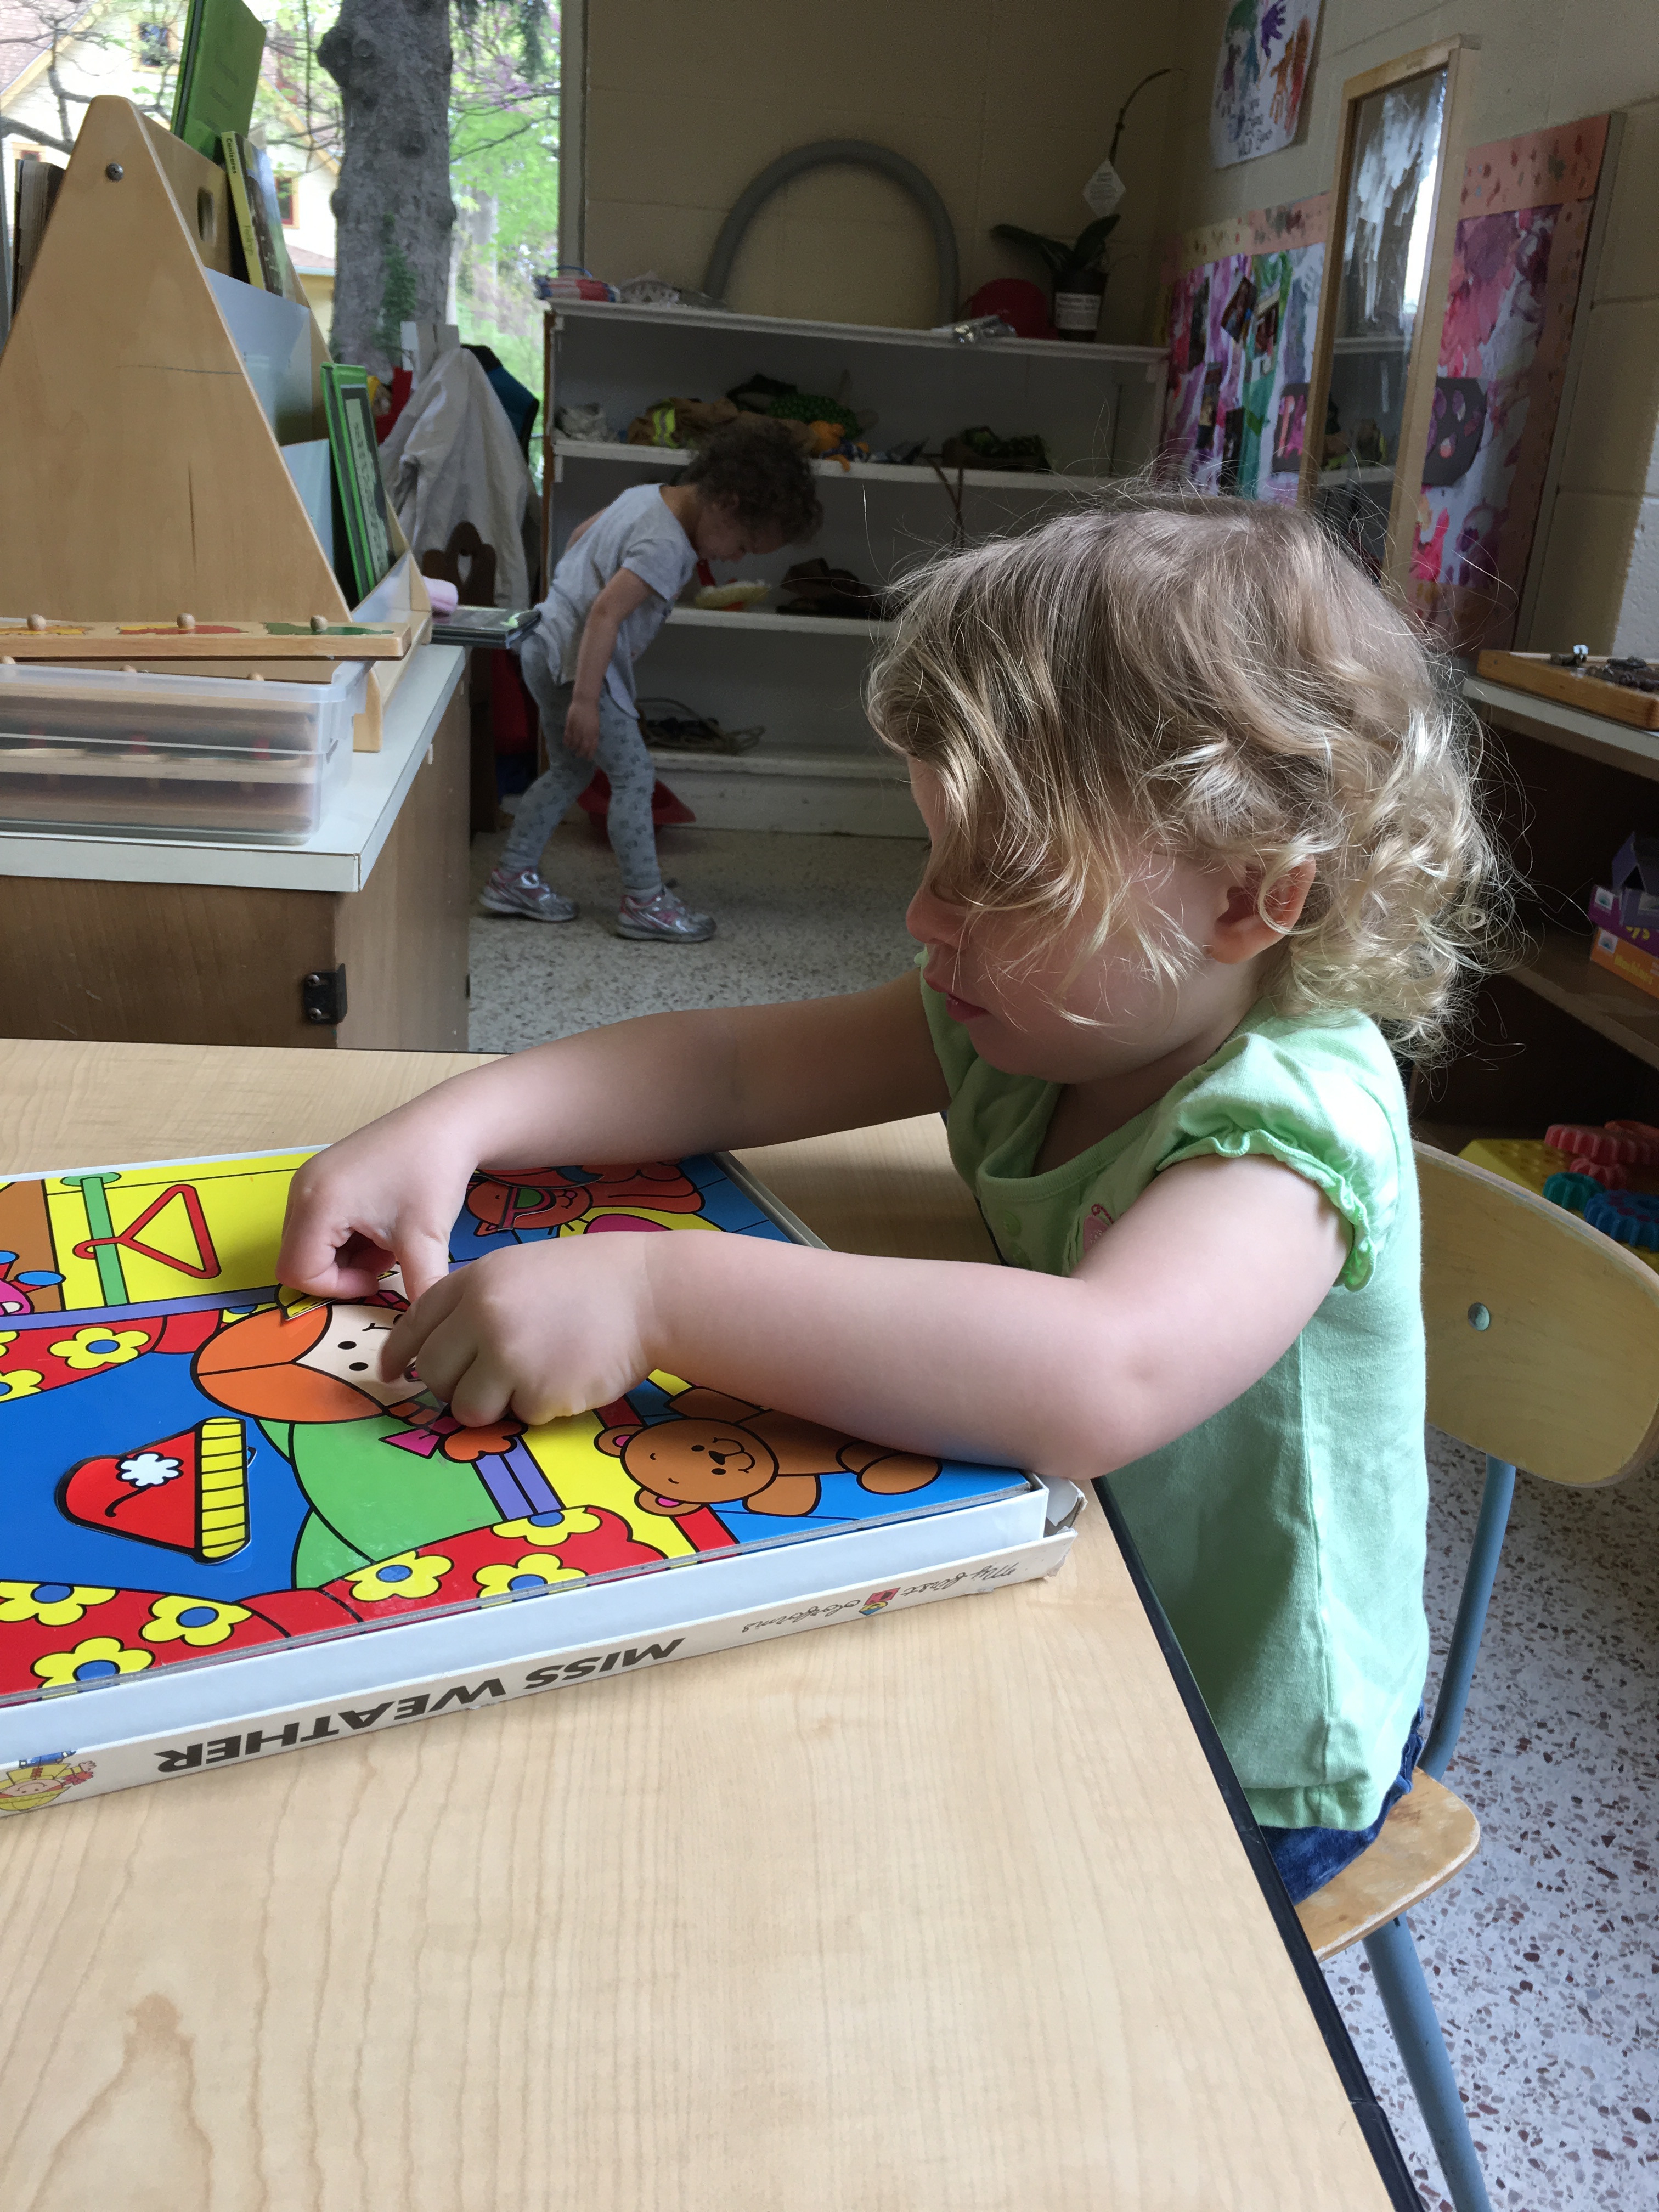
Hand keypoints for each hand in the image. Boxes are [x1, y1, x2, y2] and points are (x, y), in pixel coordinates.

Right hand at [277, 1111, 478, 1303]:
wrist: (448, 1123)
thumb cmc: (434, 1175)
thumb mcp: (427, 1240)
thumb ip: (421, 1291)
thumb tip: (425, 1333)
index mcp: (317, 1203)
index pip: (299, 1273)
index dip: (338, 1288)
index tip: (379, 1276)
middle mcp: (301, 1188)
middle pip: (299, 1258)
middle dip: (343, 1272)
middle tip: (387, 1257)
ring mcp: (308, 1179)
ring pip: (310, 1243)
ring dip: (347, 1255)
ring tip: (389, 1238)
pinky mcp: (322, 1175)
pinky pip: (318, 1223)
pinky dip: (347, 1236)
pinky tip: (382, 1223)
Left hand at [380, 1234, 660, 1427]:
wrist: (653, 1294)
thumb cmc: (593, 1280)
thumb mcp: (523, 1270)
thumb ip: (479, 1301)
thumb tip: (443, 1346)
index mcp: (476, 1281)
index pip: (416, 1322)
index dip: (399, 1352)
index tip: (390, 1373)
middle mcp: (483, 1317)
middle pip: (433, 1373)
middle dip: (453, 1386)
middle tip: (488, 1381)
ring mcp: (508, 1356)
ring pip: (467, 1407)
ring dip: (493, 1404)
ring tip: (533, 1379)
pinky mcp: (537, 1392)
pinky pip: (518, 1417)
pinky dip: (539, 1407)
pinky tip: (566, 1377)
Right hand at [562, 696, 600, 759]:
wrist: (585, 701)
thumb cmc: (592, 712)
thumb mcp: (596, 725)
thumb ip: (593, 734)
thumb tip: (591, 744)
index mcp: (594, 732)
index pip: (592, 747)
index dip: (589, 754)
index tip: (588, 758)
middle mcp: (586, 732)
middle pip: (582, 746)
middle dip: (581, 753)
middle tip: (579, 755)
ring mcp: (577, 729)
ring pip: (574, 742)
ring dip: (573, 747)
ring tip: (572, 750)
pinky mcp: (570, 724)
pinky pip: (567, 735)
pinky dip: (567, 741)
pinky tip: (566, 744)